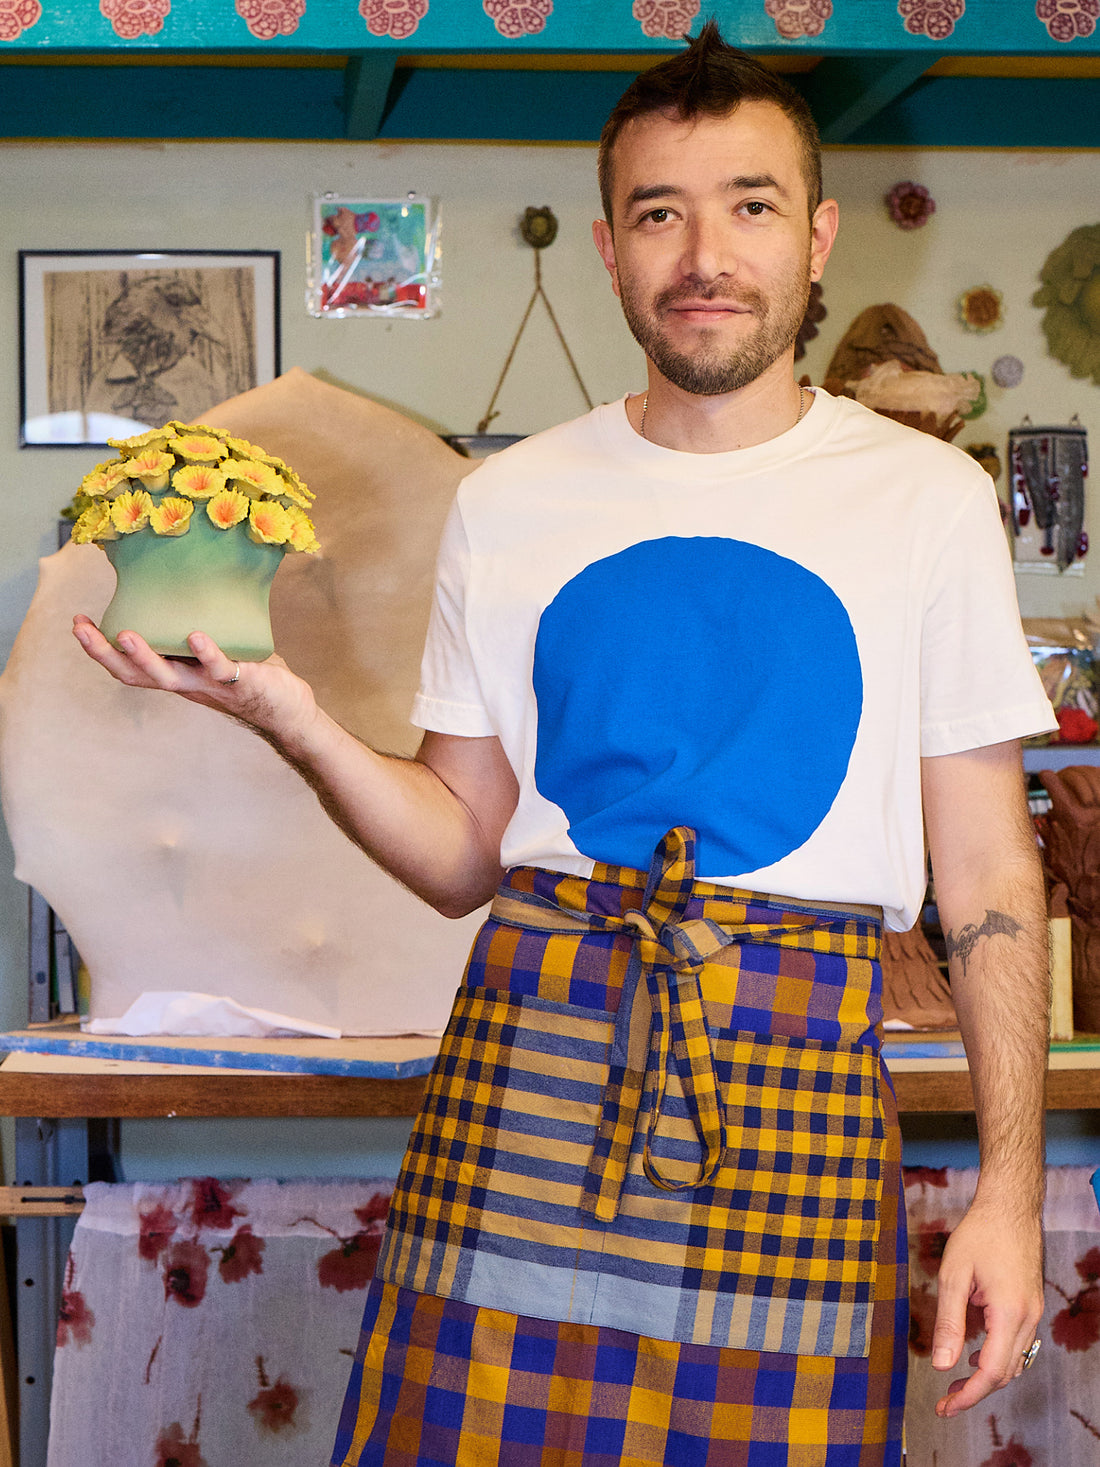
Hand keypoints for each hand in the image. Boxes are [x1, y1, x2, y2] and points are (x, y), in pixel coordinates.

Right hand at [72, 615, 318, 747]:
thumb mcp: (219, 648)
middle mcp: (186, 682)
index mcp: (177, 673)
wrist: (289, 709)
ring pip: (169, 676)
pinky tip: (196, 636)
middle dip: (104, 652)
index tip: (79, 624)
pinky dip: (207, 652)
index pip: (130, 666)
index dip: (101, 649)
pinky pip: (219, 668)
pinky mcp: (238, 681)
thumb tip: (189, 586)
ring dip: (145, 657)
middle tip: (81, 629)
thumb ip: (200, 627)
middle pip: (135, 674)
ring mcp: (210, 684)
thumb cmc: (253, 674)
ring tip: (126, 634)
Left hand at [930, 1201, 1043, 1417]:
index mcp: (1010, 1313)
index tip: (945, 1408)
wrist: (1010, 1206)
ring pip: (1015, 1362)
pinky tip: (975, 1354)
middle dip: (975, 1391)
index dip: (969, 1395)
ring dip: (987, 1376)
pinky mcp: (1031, 1305)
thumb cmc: (980, 1233)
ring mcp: (1033, 1312)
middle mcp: (1028, 1318)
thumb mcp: (954, 1275)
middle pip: (1005, 1373)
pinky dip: (998, 1358)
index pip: (992, 1371)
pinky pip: (1018, 1344)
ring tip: (955, 1383)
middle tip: (944, 1402)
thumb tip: (942, 1365)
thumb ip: (948, 1323)